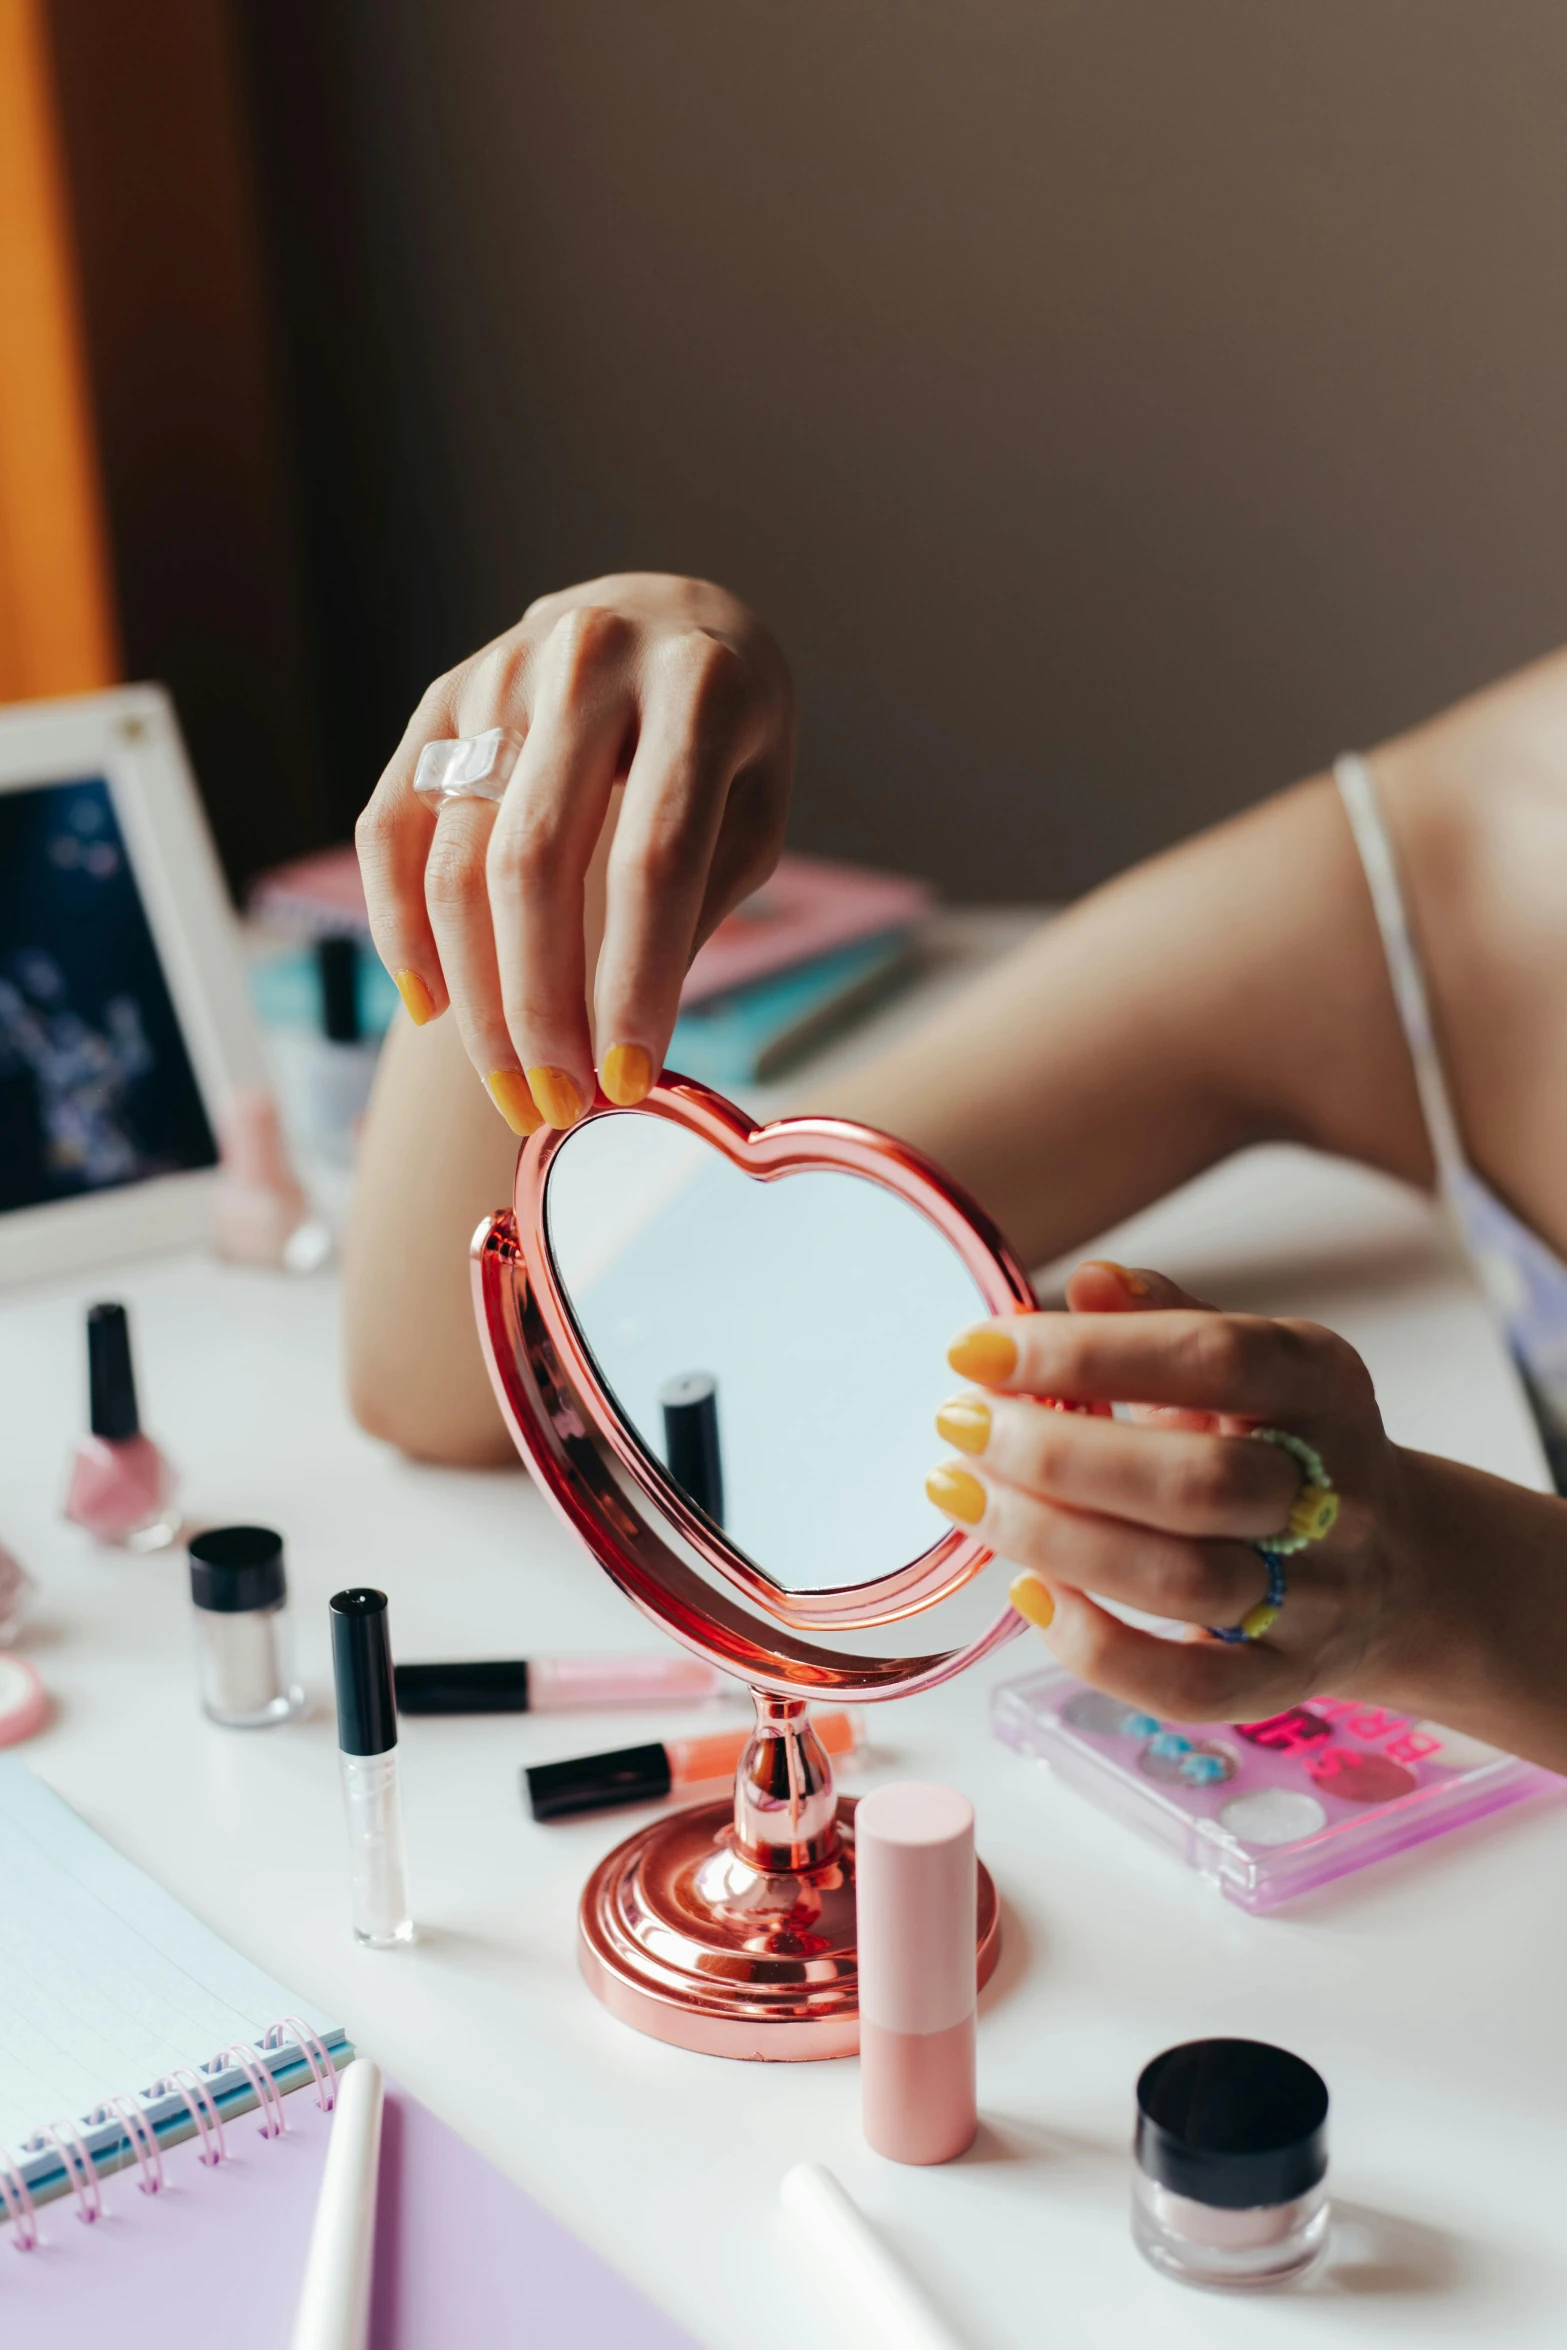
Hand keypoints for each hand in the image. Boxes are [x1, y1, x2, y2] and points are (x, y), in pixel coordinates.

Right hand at [356, 574, 794, 1131]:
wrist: (664, 616)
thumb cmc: (726, 738)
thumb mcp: (753, 804)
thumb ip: (700, 898)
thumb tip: (625, 1041)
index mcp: (698, 686)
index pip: (654, 857)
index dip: (635, 981)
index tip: (626, 1081)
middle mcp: (589, 661)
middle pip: (535, 865)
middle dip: (539, 1009)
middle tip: (556, 1106)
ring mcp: (500, 673)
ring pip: (456, 860)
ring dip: (475, 998)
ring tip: (510, 1085)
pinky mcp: (439, 699)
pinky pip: (391, 830)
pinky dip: (400, 929)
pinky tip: (432, 1007)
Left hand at [925, 1259, 1416, 1721]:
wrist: (1400, 1571)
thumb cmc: (1283, 1445)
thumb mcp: (1247, 1364)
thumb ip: (1166, 1320)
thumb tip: (1089, 1283)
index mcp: (1323, 1385)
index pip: (1211, 1358)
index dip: (1087, 1351)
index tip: (975, 1348)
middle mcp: (1336, 1493)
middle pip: (1198, 1482)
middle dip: (1057, 1454)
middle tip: (958, 1424)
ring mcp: (1316, 1598)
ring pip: (1182, 1582)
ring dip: (1053, 1539)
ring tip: (963, 1494)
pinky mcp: (1281, 1682)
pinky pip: (1186, 1686)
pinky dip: (1095, 1647)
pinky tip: (1026, 1593)